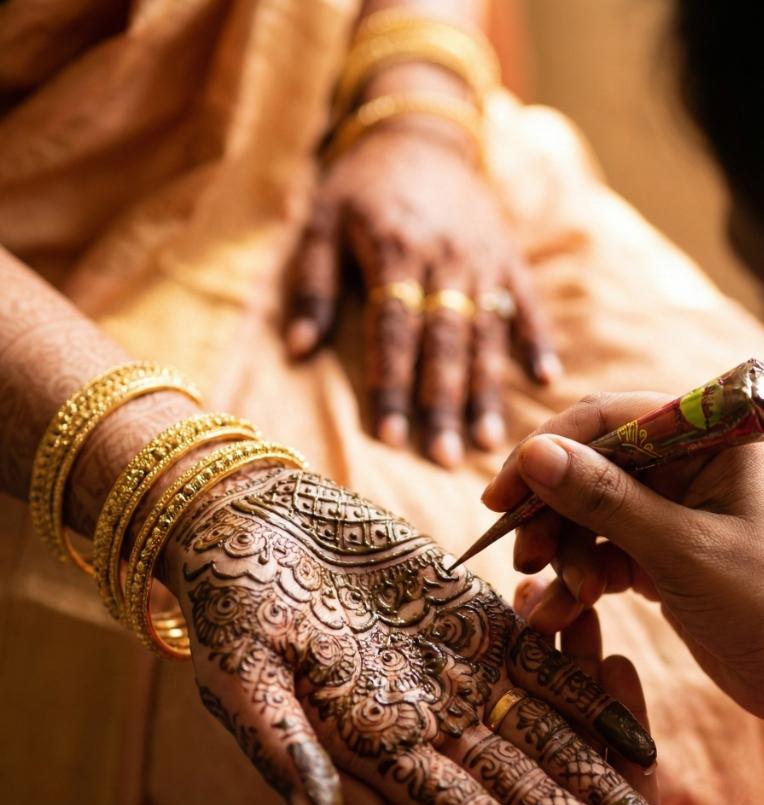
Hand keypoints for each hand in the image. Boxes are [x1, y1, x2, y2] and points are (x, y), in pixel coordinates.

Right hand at [161, 463, 673, 804]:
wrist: (253, 526)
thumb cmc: (230, 603)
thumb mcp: (242, 677)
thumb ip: (284, 748)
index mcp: (369, 742)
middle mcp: (419, 717)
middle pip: (512, 785)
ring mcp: (449, 669)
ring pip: (538, 733)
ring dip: (594, 778)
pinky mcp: (468, 618)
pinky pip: (538, 663)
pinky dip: (586, 696)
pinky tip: (634, 731)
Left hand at [286, 126, 559, 466]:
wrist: (419, 132)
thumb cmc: (361, 186)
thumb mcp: (320, 222)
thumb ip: (312, 287)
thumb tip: (295, 352)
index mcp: (394, 249)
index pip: (393, 330)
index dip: (393, 386)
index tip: (392, 440)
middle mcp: (444, 257)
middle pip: (444, 341)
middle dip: (444, 403)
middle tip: (446, 459)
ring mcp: (483, 257)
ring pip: (486, 332)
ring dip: (487, 390)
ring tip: (491, 443)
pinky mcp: (510, 255)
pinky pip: (526, 302)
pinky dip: (538, 339)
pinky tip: (547, 381)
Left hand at [343, 586, 702, 804]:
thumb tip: (319, 760)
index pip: (440, 724)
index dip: (425, 671)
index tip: (413, 613)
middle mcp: (515, 792)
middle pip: (504, 701)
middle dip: (500, 647)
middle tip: (491, 583)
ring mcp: (575, 797)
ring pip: (565, 709)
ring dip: (563, 658)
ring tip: (557, 600)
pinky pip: (622, 741)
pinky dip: (619, 701)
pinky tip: (612, 653)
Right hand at [482, 391, 763, 716]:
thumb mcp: (684, 551)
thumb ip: (606, 500)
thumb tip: (532, 452)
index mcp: (712, 439)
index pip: (608, 418)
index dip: (546, 451)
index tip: (501, 496)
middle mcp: (690, 464)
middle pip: (590, 466)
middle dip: (553, 514)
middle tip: (524, 558)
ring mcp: (674, 509)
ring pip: (588, 513)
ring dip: (564, 554)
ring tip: (565, 600)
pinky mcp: (662, 552)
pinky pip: (602, 552)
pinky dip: (578, 580)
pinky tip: (562, 612)